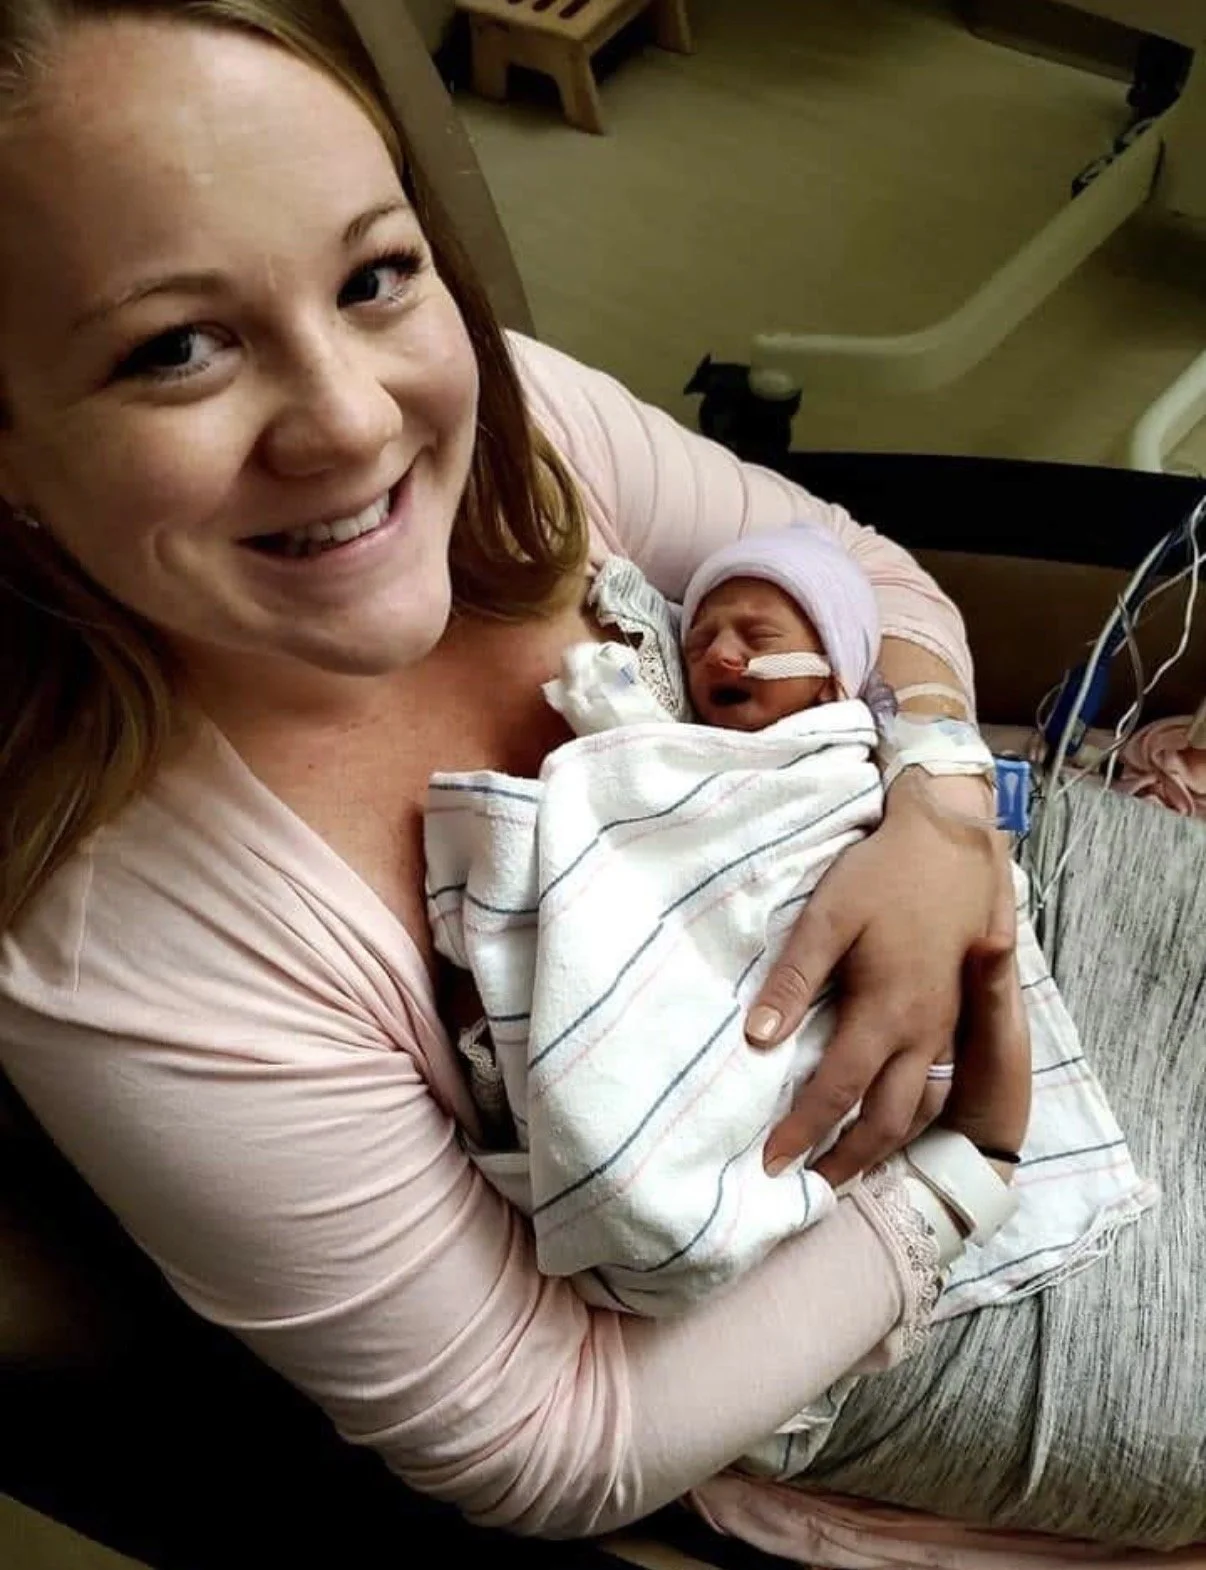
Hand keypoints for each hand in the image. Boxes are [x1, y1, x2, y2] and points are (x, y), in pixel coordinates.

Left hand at [752, 773, 1013, 1184]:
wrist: (956, 839)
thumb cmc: (884, 873)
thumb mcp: (829, 915)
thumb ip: (793, 979)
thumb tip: (758, 1040)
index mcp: (888, 1012)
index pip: (837, 1091)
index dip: (803, 1133)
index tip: (771, 1165)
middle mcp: (922, 1032)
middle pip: (887, 1120)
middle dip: (848, 1162)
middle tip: (811, 1193)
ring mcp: (945, 1025)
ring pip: (920, 1108)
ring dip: (884, 1146)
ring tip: (849, 1171)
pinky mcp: (955, 1012)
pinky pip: (936, 1083)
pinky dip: (911, 1115)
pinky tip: (892, 1119)